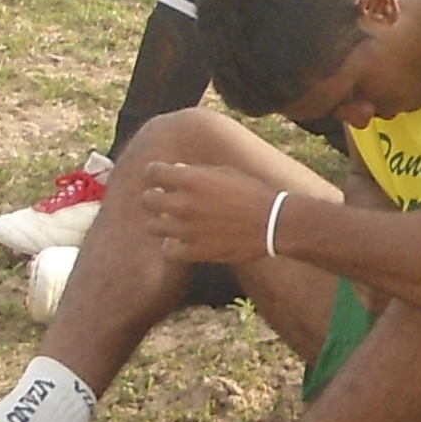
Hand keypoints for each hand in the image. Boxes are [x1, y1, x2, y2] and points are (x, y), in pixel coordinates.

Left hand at [124, 159, 282, 268]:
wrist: (273, 223)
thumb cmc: (252, 193)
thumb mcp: (225, 173)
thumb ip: (197, 172)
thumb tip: (176, 170)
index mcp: (190, 180)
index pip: (152, 172)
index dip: (156, 173)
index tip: (162, 178)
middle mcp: (184, 204)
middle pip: (147, 199)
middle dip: (153, 197)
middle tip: (162, 199)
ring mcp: (188, 230)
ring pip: (153, 227)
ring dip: (160, 222)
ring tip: (171, 222)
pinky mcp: (196, 251)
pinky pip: (168, 251)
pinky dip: (171, 246)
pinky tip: (179, 241)